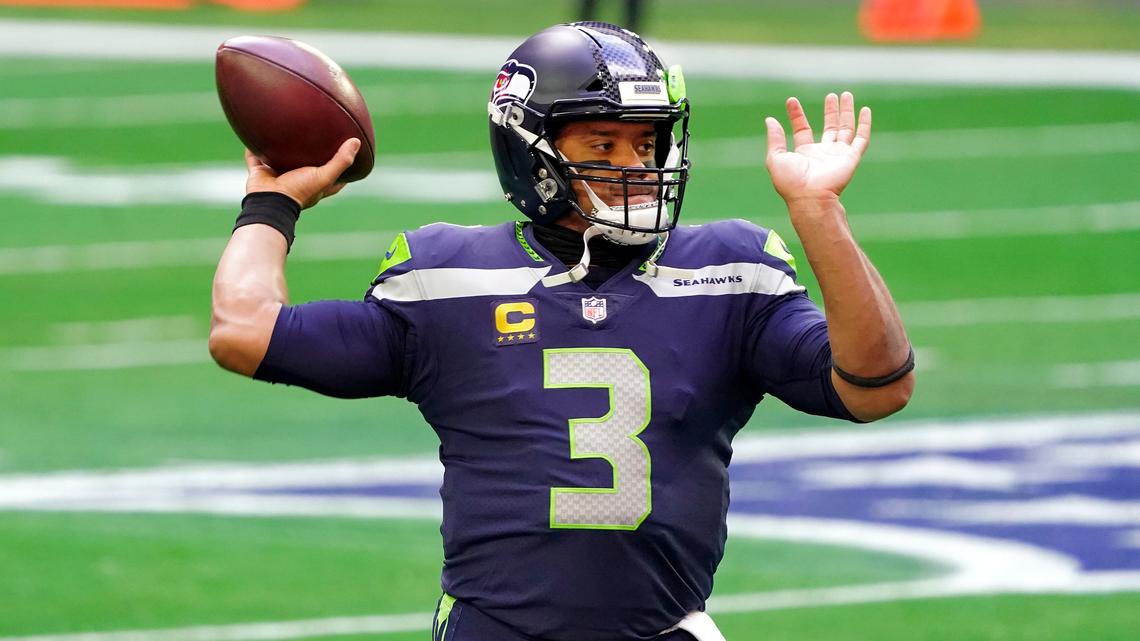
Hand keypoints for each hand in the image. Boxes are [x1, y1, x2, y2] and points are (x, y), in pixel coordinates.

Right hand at [244, 138, 360, 208]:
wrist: (269, 201)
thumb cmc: (299, 191)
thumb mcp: (324, 176)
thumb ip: (340, 161)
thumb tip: (356, 142)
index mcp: (315, 184)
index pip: (333, 175)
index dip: (341, 164)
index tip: (347, 150)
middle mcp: (297, 178)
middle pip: (306, 163)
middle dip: (310, 152)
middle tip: (316, 134)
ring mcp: (278, 174)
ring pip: (280, 158)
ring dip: (282, 147)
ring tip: (287, 128)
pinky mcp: (261, 171)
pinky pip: (255, 156)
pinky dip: (254, 148)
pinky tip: (256, 130)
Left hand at [764, 92, 870, 204]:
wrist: (810, 197)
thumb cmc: (791, 182)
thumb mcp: (776, 158)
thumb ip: (775, 138)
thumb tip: (770, 120)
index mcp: (804, 153)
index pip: (802, 129)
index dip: (797, 115)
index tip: (791, 101)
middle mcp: (822, 153)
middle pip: (829, 127)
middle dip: (830, 111)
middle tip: (831, 95)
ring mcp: (838, 154)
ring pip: (845, 129)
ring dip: (846, 112)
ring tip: (846, 95)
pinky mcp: (851, 157)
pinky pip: (861, 138)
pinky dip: (864, 124)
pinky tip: (865, 110)